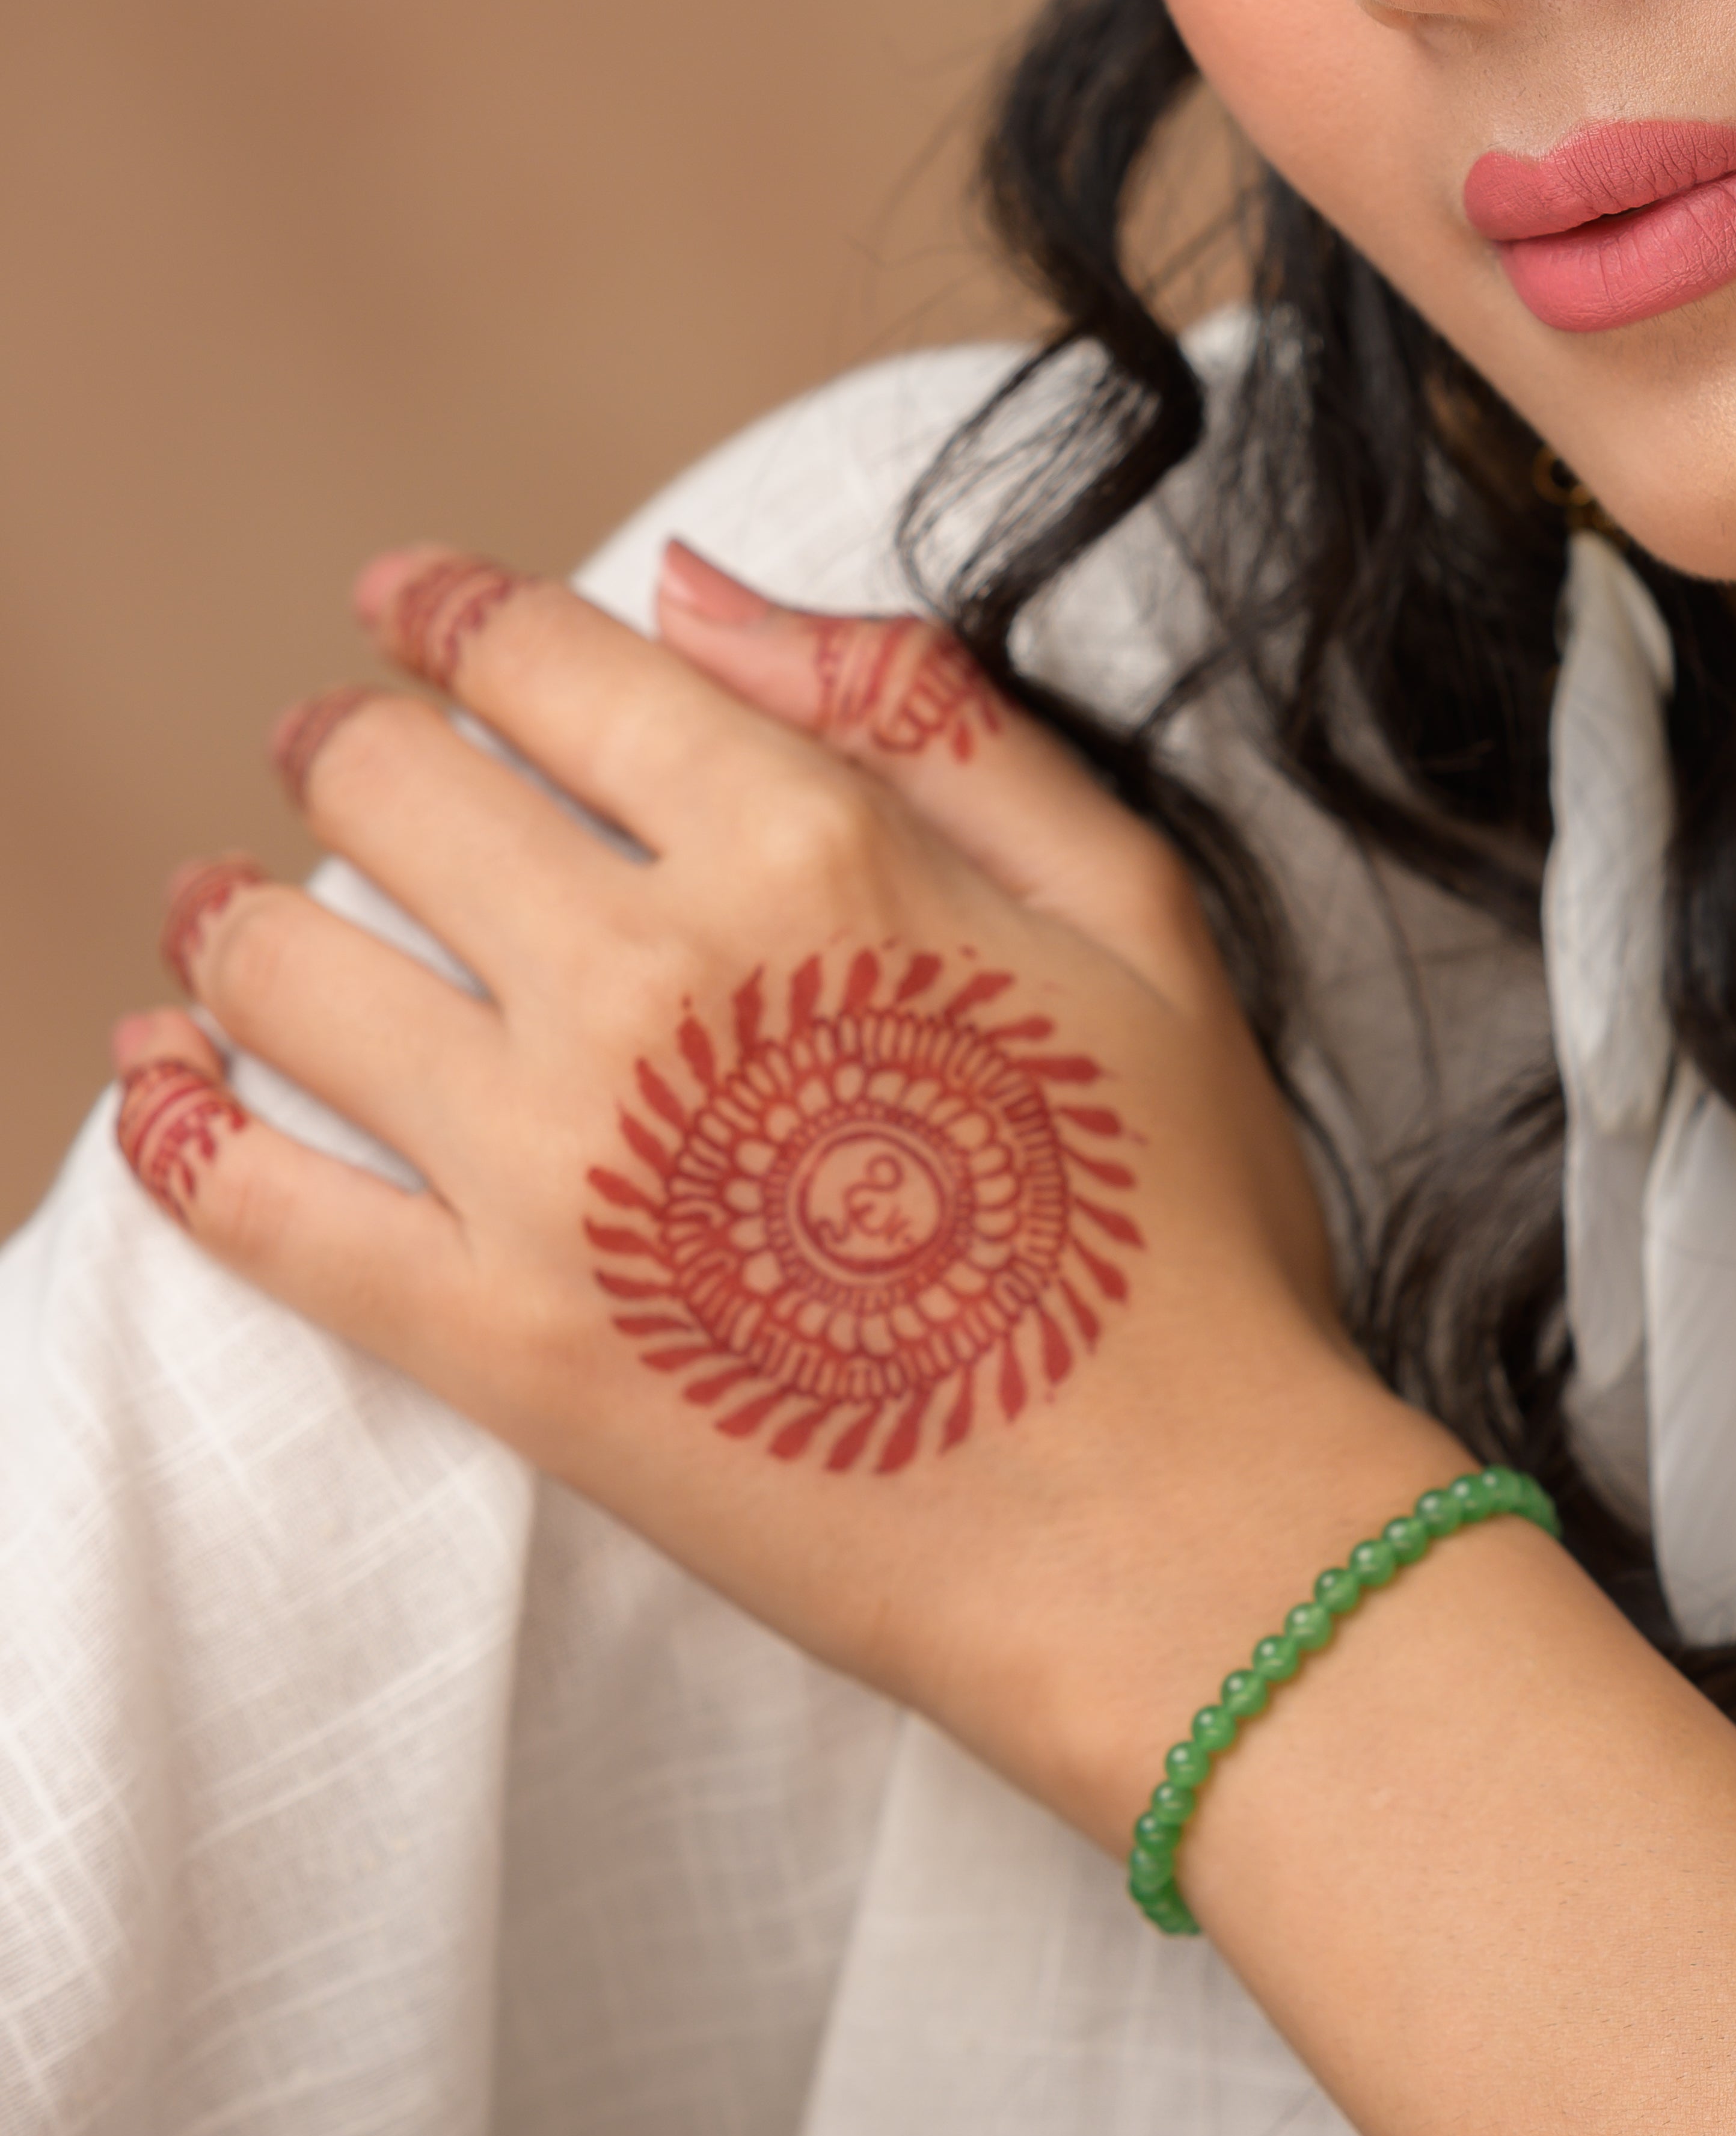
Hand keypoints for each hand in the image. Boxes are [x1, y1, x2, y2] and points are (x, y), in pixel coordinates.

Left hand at [116, 545, 1441, 1840]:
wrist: (1171, 1540)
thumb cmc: (1183, 1237)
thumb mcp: (1135, 912)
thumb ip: (926, 718)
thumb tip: (698, 594)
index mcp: (806, 850)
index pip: (545, 661)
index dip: (453, 614)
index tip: (408, 611)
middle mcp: (648, 978)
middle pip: (390, 789)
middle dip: (349, 753)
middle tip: (342, 772)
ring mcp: (554, 1168)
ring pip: (288, 970)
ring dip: (237, 919)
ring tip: (230, 922)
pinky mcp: (500, 1346)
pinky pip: (260, 1206)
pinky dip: (177, 1126)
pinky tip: (152, 1078)